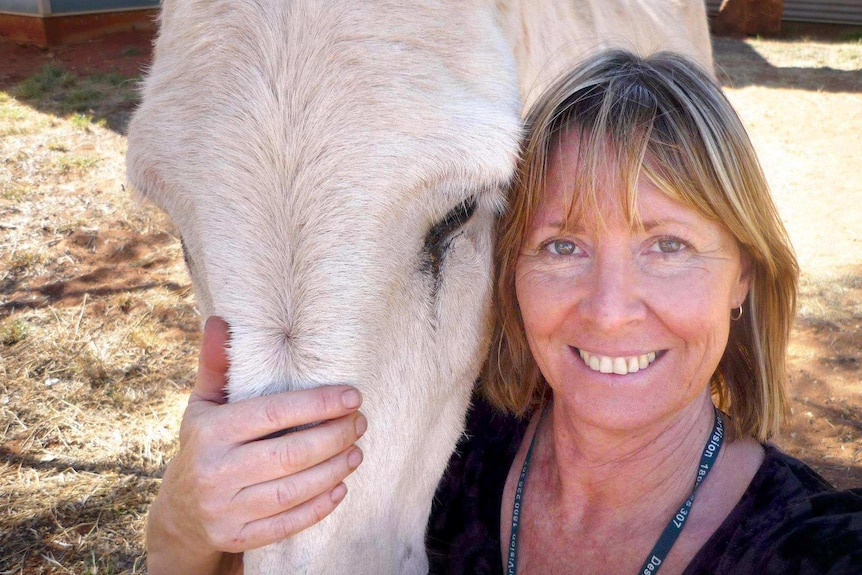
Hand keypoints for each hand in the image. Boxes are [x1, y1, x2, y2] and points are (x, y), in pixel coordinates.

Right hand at [146, 317, 364, 573]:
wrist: (179, 513)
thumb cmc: (202, 445)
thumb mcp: (202, 405)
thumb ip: (216, 365)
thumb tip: (220, 320)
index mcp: (210, 431)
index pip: (273, 413)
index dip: (317, 404)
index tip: (352, 396)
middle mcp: (215, 471)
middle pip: (290, 454)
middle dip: (334, 437)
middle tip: (360, 423)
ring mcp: (226, 508)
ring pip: (293, 490)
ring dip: (334, 470)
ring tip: (357, 451)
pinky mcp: (237, 537)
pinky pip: (287, 523)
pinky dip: (319, 506)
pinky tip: (341, 487)